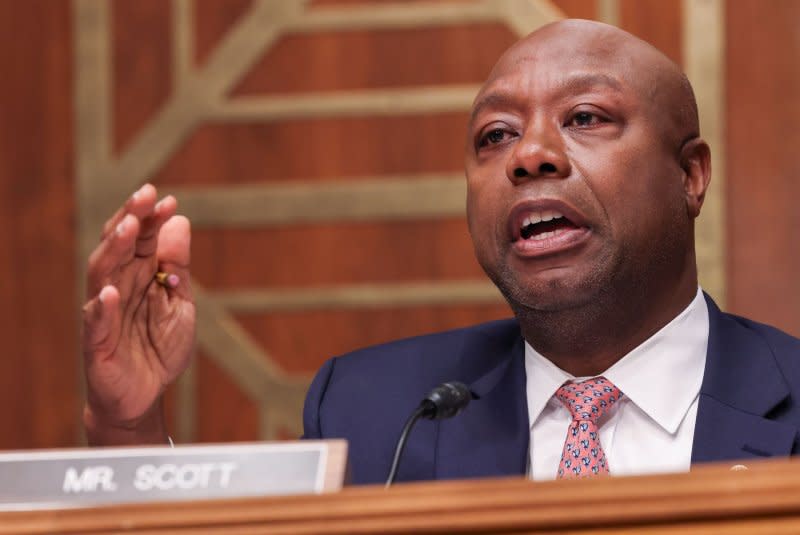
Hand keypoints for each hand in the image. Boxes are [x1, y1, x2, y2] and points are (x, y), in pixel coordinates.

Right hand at [82, 184, 194, 444]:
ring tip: (130, 228)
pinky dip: (102, 308)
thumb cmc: (159, 347)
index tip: (167, 200)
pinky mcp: (97, 342)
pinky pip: (97, 322)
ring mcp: (105, 313)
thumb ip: (179, 268)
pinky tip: (111, 293)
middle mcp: (118, 287)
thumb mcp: (180, 304)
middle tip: (145, 196)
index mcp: (139, 276)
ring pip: (103, 274)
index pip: (142, 240)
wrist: (145, 396)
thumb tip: (178, 221)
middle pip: (119, 247)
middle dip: (131, 220)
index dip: (151, 219)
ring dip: (115, 250)